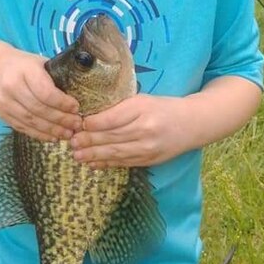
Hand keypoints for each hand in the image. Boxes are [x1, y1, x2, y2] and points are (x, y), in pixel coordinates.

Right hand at [0, 47, 81, 140]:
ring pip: (31, 120)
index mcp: (24, 70)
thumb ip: (57, 78)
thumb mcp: (42, 63)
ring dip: (52, 130)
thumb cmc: (26, 66)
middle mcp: (11, 86)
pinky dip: (39, 134)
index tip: (76, 107)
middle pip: (38, 108)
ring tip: (68, 133)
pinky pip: (23, 127)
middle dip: (60, 119)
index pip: (45, 91)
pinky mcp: (1, 114)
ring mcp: (3, 102)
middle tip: (77, 124)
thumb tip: (82, 95)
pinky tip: (53, 137)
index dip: (62, 103)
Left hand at [70, 94, 194, 167]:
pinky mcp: (149, 160)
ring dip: (94, 155)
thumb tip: (91, 117)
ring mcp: (147, 147)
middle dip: (88, 141)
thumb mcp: (143, 100)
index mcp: (142, 108)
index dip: (93, 124)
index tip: (77, 124)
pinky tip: (93, 163)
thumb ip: (121, 108)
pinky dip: (107, 164)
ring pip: (115, 152)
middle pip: (111, 136)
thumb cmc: (164, 107)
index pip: (112, 118)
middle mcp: (145, 129)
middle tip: (71, 143)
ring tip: (77, 156)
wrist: (192, 123)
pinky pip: (124, 162)